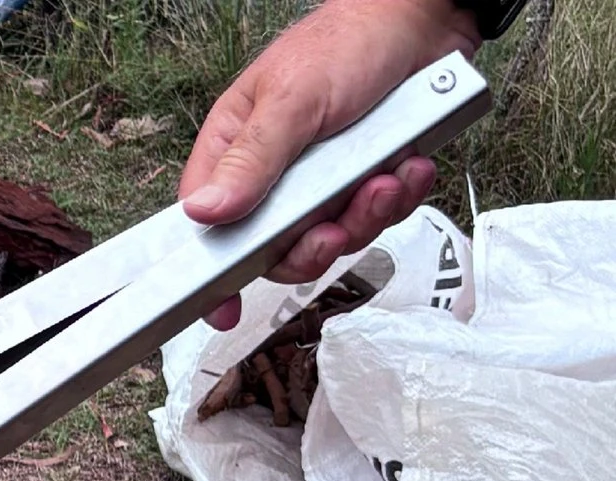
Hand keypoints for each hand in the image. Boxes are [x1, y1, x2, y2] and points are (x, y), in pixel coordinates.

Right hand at [182, 0, 478, 327]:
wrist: (424, 18)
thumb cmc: (349, 42)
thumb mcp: (292, 100)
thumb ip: (252, 161)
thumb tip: (204, 212)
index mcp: (235, 152)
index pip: (209, 226)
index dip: (215, 271)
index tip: (223, 305)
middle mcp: (274, 175)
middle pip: (275, 249)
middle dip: (314, 244)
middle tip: (335, 225)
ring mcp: (321, 182)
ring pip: (331, 237)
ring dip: (366, 217)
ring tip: (386, 178)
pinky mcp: (364, 181)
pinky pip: (375, 219)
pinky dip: (398, 200)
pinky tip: (408, 168)